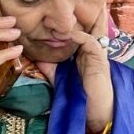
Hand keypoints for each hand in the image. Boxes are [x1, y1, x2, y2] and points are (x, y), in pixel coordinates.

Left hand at [34, 6, 113, 132]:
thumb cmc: (76, 95)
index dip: (58, 32)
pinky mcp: (100, 57)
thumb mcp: (57, 77)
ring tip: (53, 29)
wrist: (91, 109)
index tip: (43, 28)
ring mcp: (94, 53)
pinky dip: (77, 36)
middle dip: (62, 28)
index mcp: (78, 55)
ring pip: (83, 34)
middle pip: (76, 34)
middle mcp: (87, 52)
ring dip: (68, 31)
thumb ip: (48, 66)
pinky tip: (64, 36)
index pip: (69, 38)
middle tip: (46, 23)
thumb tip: (34, 55)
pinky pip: (89, 41)